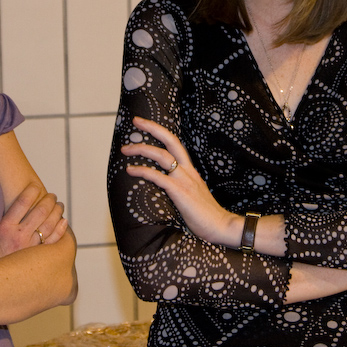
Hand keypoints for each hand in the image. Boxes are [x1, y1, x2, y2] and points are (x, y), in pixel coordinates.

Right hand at [0, 185, 68, 261]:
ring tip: (59, 205)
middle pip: (40, 212)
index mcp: (5, 227)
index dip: (32, 191)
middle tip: (52, 196)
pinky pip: (54, 240)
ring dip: (57, 212)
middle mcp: (18, 236)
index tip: (36, 186)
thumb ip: (6, 219)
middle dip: (49, 201)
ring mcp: (29, 248)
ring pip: (50, 224)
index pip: (22, 202)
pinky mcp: (37, 259)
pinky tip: (63, 221)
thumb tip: (22, 201)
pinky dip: (61, 229)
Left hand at [120, 116, 239, 245]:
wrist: (220, 226)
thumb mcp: (193, 195)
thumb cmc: (206, 216)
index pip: (176, 144)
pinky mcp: (180, 192)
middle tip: (136, 121)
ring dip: (142, 149)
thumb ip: (181, 187)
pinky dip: (143, 171)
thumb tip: (166, 188)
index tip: (146, 125)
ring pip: (162, 155)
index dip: (161, 132)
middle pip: (171, 140)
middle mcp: (188, 171)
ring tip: (126, 149)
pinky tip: (131, 170)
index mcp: (191, 171)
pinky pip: (158, 177)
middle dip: (152, 128)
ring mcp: (184, 180)